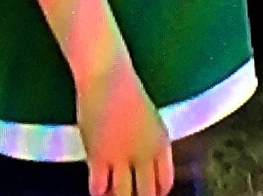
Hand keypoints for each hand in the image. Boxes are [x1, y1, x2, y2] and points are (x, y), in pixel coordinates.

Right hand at [77, 64, 172, 195]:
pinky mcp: (99, 156)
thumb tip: (144, 168)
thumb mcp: (150, 121)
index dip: (157, 192)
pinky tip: (97, 188)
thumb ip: (149, 146)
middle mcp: (145, 154)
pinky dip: (98, 191)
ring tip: (112, 194)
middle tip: (131, 195)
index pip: (165, 181)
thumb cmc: (127, 93)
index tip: (149, 194)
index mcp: (161, 144)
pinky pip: (98, 187)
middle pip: (147, 194)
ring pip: (123, 194)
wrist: (108, 77)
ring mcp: (122, 157)